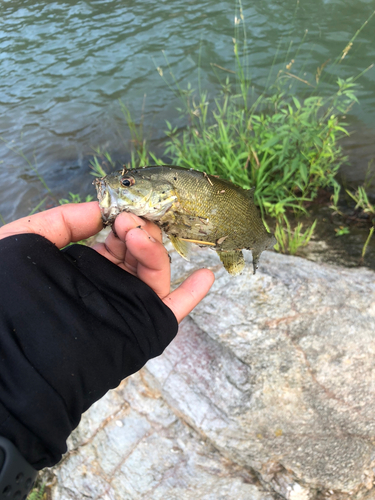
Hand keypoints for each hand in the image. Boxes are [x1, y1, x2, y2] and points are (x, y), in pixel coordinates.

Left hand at [0, 202, 214, 321]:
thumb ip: (62, 220)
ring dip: (155, 250)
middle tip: (128, 222)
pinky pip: (172, 312)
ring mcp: (126, 306)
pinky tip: (205, 276)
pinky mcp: (141, 328)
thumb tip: (101, 211)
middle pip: (139, 253)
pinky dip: (191, 296)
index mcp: (85, 267)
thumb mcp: (25, 240)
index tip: (120, 210)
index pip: (115, 239)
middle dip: (138, 231)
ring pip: (154, 274)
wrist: (8, 353)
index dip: (121, 221)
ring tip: (138, 236)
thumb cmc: (7, 292)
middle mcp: (108, 285)